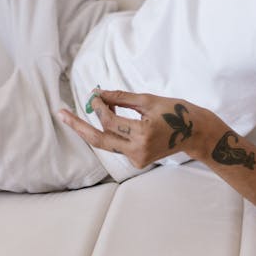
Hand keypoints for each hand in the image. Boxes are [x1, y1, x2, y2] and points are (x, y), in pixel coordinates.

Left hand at [59, 90, 206, 168]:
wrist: (195, 133)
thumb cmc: (176, 111)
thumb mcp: (149, 100)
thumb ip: (121, 98)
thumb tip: (98, 94)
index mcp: (142, 134)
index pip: (110, 122)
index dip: (99, 107)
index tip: (94, 94)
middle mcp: (137, 151)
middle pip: (99, 140)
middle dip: (78, 127)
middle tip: (60, 114)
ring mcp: (137, 159)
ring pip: (107, 143)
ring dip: (97, 125)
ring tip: (95, 106)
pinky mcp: (137, 161)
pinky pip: (117, 145)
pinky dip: (111, 131)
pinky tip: (112, 116)